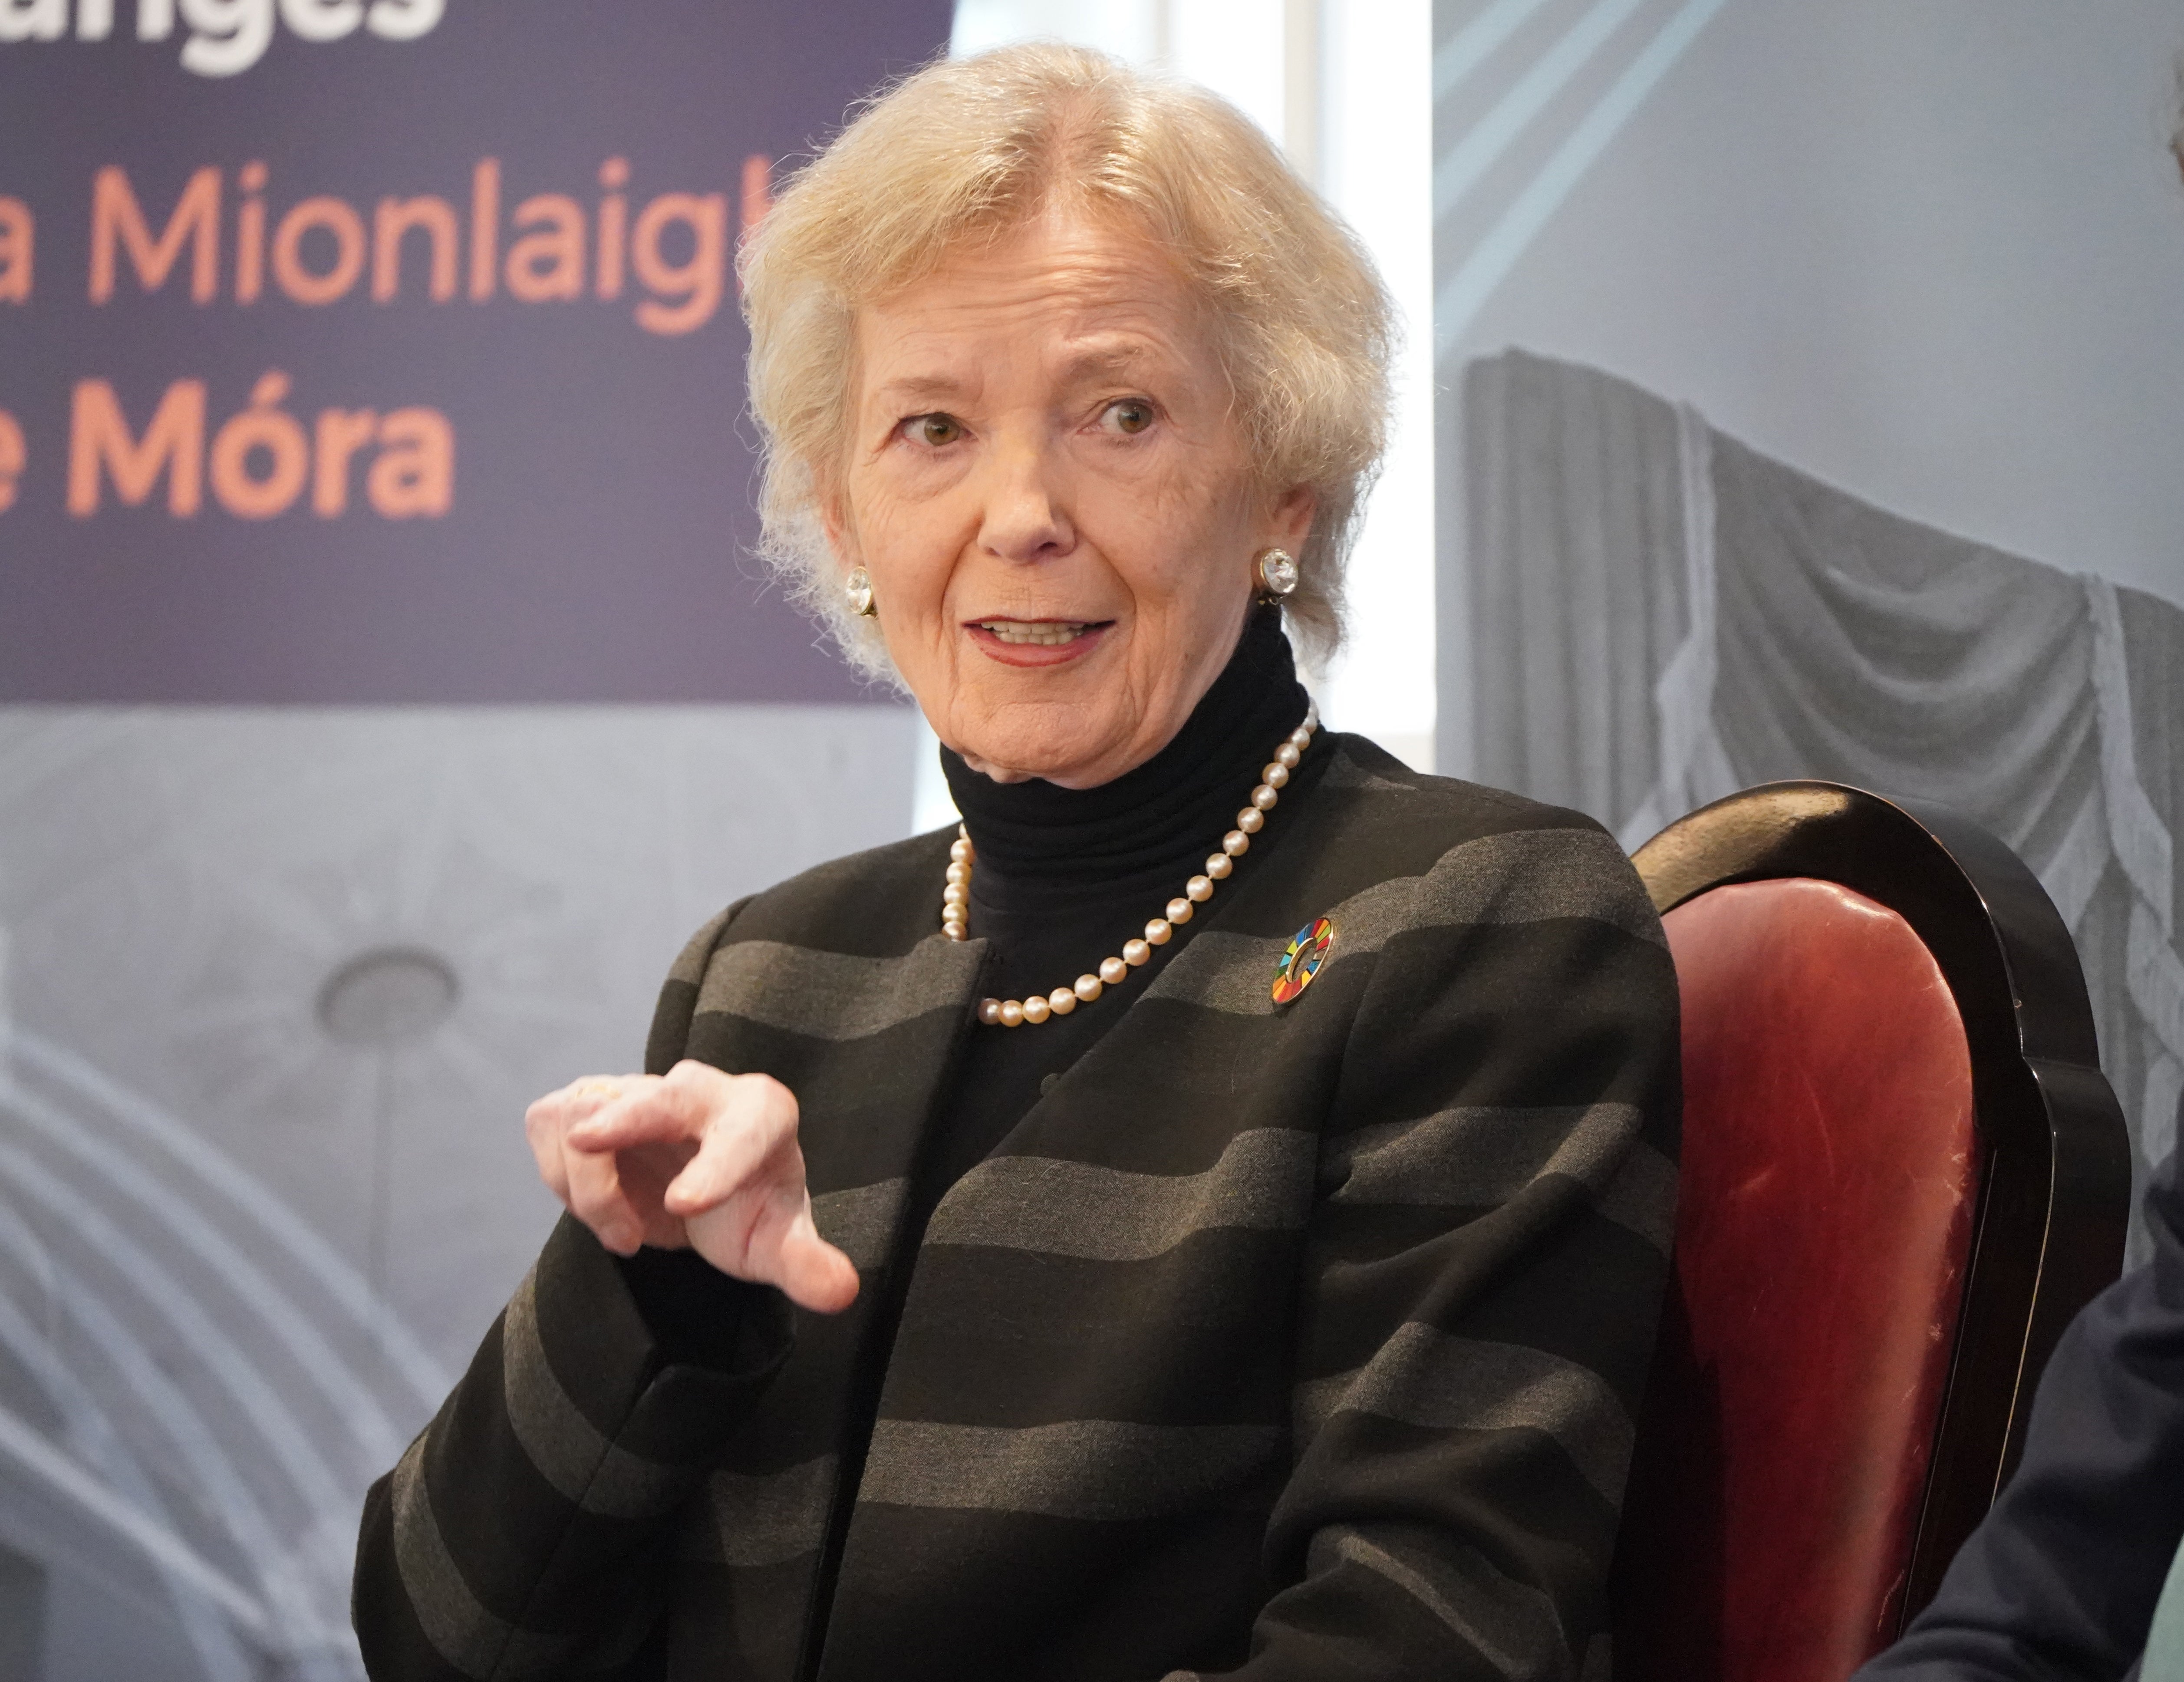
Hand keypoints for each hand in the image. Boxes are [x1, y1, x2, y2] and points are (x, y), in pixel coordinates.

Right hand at [523, 1060, 858, 1312]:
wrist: (703, 1193)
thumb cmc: (746, 1210)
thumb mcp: (776, 1244)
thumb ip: (806, 1264)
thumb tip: (841, 1291)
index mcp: (762, 1113)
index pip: (744, 1133)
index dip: (715, 1168)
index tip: (686, 1205)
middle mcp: (701, 1090)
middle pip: (660, 1095)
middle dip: (625, 1116)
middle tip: (589, 1141)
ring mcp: (637, 1089)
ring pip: (588, 1112)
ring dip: (591, 1186)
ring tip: (626, 1237)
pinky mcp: (588, 1102)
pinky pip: (553, 1124)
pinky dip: (560, 1176)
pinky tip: (597, 1207)